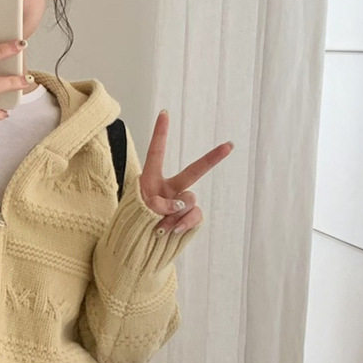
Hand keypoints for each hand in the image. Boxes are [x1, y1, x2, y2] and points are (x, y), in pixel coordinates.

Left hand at [140, 109, 233, 233]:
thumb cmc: (132, 226)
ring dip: (175, 214)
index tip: (165, 112)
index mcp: (151, 180)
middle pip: (193, 172)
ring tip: (160, 226)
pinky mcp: (189, 218)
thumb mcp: (139, 210)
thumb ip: (159, 204)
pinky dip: (184, 224)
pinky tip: (172, 231)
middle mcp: (169, 189)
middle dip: (212, 159)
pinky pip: (195, 216)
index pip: (157, 153)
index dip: (161, 133)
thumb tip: (179, 205)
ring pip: (189, 200)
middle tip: (230, 145)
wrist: (136, 250)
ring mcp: (181, 204)